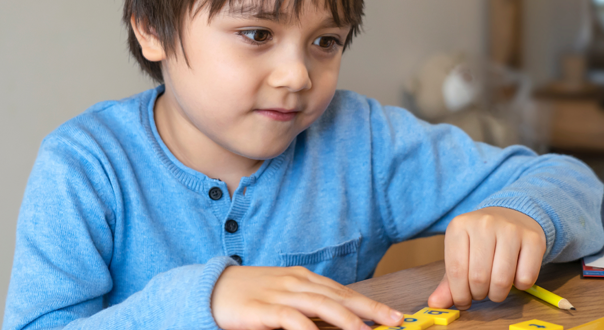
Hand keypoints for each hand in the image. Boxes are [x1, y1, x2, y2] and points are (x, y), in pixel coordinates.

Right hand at [211, 266, 403, 329]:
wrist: (210, 288)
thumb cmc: (249, 294)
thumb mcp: (282, 295)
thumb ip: (307, 306)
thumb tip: (337, 321)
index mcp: (303, 278)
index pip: (343, 291)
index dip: (369, 303)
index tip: (392, 315)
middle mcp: (296, 282)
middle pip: (340, 296)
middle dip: (369, 309)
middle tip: (393, 320)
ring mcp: (280, 294)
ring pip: (321, 305)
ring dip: (346, 320)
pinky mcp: (263, 308)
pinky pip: (291, 318)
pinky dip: (307, 329)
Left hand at [427, 207, 546, 309]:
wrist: (513, 216)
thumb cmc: (482, 241)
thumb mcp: (461, 254)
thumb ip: (448, 281)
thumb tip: (435, 304)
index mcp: (459, 226)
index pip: (456, 271)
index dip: (459, 294)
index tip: (463, 301)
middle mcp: (484, 223)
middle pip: (479, 278)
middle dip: (479, 294)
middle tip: (481, 292)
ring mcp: (510, 229)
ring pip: (502, 280)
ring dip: (498, 294)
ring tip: (495, 288)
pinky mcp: (533, 238)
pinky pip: (526, 277)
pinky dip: (520, 285)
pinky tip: (515, 275)